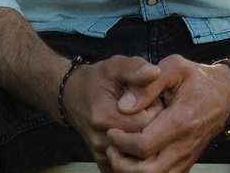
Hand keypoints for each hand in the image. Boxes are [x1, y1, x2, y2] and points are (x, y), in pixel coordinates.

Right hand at [62, 55, 165, 171]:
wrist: (73, 97)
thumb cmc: (97, 80)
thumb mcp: (115, 66)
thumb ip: (135, 69)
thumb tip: (155, 72)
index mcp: (104, 117)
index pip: (146, 123)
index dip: (155, 108)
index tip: (151, 96)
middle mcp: (101, 141)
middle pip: (143, 142)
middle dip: (152, 124)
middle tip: (147, 107)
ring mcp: (102, 155)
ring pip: (138, 155)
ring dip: (144, 136)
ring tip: (139, 117)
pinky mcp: (104, 164)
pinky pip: (130, 163)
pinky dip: (137, 149)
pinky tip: (134, 131)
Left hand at [104, 55, 229, 172]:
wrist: (225, 93)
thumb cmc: (198, 78)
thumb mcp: (173, 67)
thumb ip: (147, 85)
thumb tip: (124, 106)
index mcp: (179, 121)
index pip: (144, 145)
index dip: (121, 141)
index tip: (111, 129)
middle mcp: (184, 145)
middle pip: (147, 171)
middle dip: (122, 163)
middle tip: (111, 145)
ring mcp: (186, 157)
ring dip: (132, 171)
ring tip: (120, 152)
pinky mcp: (187, 163)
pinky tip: (134, 158)